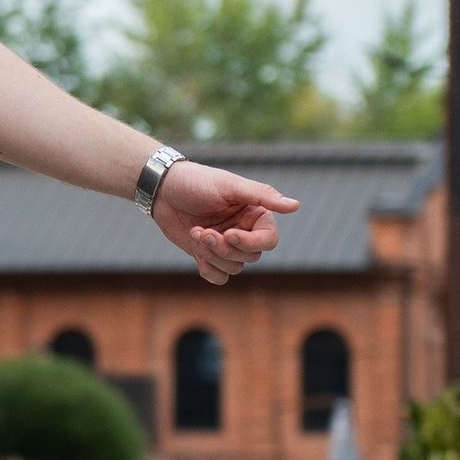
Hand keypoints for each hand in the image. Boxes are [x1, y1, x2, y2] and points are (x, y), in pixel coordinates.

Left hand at [154, 161, 298, 285]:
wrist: (163, 190)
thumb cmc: (198, 182)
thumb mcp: (230, 186)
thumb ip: (262, 195)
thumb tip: (295, 205)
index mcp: (255, 214)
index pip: (268, 240)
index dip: (250, 243)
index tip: (229, 234)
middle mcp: (244, 231)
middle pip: (250, 257)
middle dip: (225, 249)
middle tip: (204, 231)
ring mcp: (226, 245)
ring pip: (234, 268)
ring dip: (213, 256)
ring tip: (196, 233)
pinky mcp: (208, 255)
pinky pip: (219, 277)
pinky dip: (209, 270)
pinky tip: (196, 253)